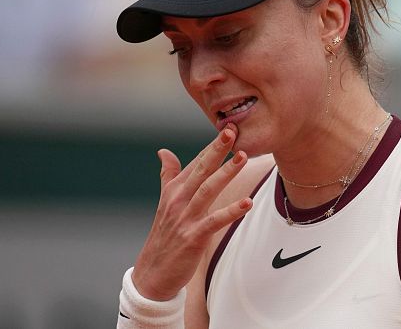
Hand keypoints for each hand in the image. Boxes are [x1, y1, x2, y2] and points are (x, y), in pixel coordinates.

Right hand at [131, 124, 251, 300]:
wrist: (152, 273)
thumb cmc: (164, 235)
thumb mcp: (164, 201)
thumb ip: (167, 175)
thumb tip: (163, 151)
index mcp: (174, 189)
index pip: (197, 162)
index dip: (213, 145)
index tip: (229, 127)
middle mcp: (178, 199)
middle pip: (201, 170)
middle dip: (217, 150)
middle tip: (233, 132)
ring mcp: (185, 217)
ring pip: (208, 190)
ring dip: (226, 173)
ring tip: (242, 157)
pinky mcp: (193, 236)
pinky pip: (215, 221)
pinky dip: (231, 211)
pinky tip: (247, 203)